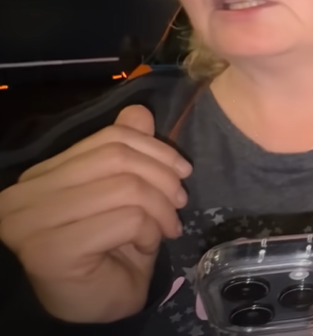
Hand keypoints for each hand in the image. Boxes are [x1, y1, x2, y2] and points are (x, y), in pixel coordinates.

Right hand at [0, 105, 190, 322]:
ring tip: (167, 227)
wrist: (98, 308)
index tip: (182, 171)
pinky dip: (149, 231)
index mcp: (39, 176)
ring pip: (126, 188)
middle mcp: (23, 195)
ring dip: (160, 209)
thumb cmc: (110, 252)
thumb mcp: (125, 195)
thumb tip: (139, 112)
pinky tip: (147, 245)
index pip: (108, 138)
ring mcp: (30, 223)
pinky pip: (127, 219)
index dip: (155, 149)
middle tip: (179, 203)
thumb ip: (126, 153)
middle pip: (117, 158)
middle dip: (163, 178)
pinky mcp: (50, 250)